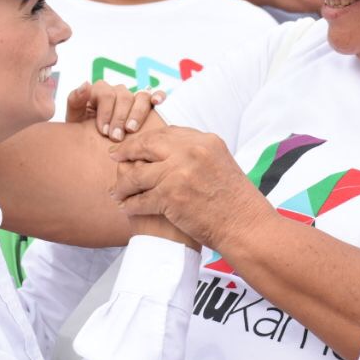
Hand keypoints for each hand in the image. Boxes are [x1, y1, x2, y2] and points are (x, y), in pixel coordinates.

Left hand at [65, 81, 165, 141]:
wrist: (95, 148)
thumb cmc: (83, 131)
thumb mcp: (74, 118)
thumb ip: (75, 100)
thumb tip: (85, 84)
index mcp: (98, 92)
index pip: (105, 93)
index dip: (105, 112)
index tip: (104, 131)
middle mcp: (116, 92)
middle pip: (123, 96)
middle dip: (119, 117)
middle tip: (116, 137)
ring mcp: (132, 98)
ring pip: (140, 96)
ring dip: (137, 113)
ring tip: (131, 129)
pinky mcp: (146, 105)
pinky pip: (155, 94)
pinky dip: (158, 96)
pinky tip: (157, 103)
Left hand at [109, 126, 274, 249]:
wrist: (245, 226)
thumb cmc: (235, 201)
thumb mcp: (220, 164)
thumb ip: (196, 154)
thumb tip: (170, 151)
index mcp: (204, 141)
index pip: (166, 133)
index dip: (146, 139)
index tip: (135, 145)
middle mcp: (191, 151)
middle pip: (147, 145)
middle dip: (127, 151)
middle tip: (114, 157)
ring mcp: (179, 173)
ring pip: (138, 174)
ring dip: (123, 183)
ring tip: (116, 190)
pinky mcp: (170, 196)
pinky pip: (141, 199)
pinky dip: (130, 204)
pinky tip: (125, 207)